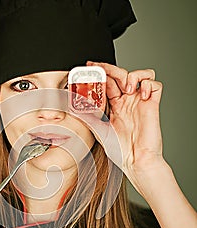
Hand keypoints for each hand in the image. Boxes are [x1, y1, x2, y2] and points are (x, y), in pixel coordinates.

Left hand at [74, 61, 164, 187]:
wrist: (135, 162)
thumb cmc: (119, 150)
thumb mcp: (97, 129)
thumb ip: (86, 116)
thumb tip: (70, 107)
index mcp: (115, 106)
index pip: (108, 82)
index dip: (101, 71)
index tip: (90, 65)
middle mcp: (128, 101)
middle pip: (122, 75)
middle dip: (111, 69)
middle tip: (102, 69)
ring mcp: (140, 102)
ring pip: (141, 75)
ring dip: (132, 75)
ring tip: (126, 88)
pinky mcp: (152, 105)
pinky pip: (156, 85)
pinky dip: (149, 83)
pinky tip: (141, 94)